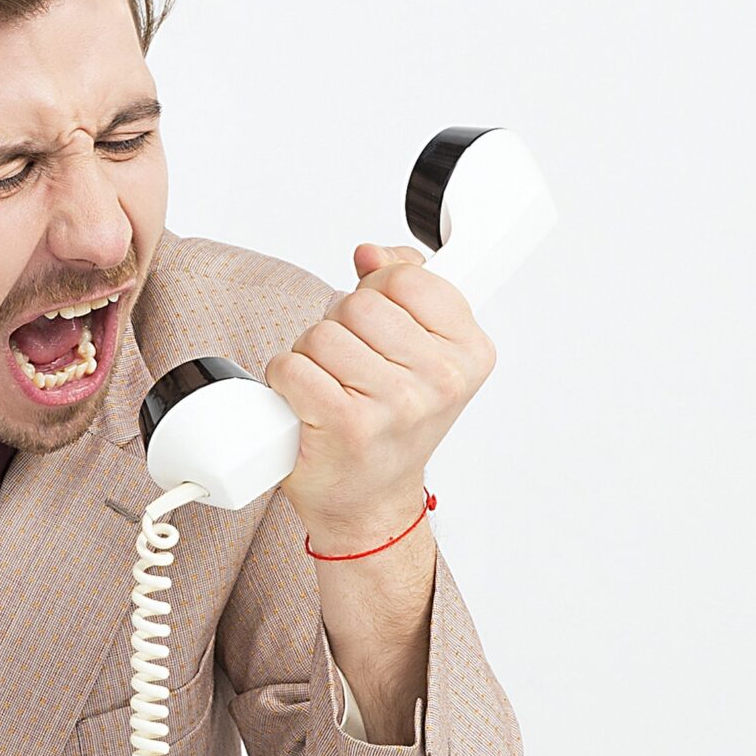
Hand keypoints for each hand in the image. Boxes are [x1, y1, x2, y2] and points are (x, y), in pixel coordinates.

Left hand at [262, 242, 495, 552]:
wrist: (370, 501)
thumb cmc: (392, 425)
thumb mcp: (420, 352)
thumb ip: (405, 287)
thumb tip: (370, 253)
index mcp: (469, 352)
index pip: (407, 277)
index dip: (378, 292)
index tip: (382, 324)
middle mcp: (440, 379)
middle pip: (358, 304)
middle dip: (339, 326)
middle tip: (349, 365)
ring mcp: (396, 404)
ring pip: (321, 335)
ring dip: (310, 356)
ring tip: (330, 387)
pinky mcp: (346, 425)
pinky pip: (292, 367)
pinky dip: (285, 381)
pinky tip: (306, 403)